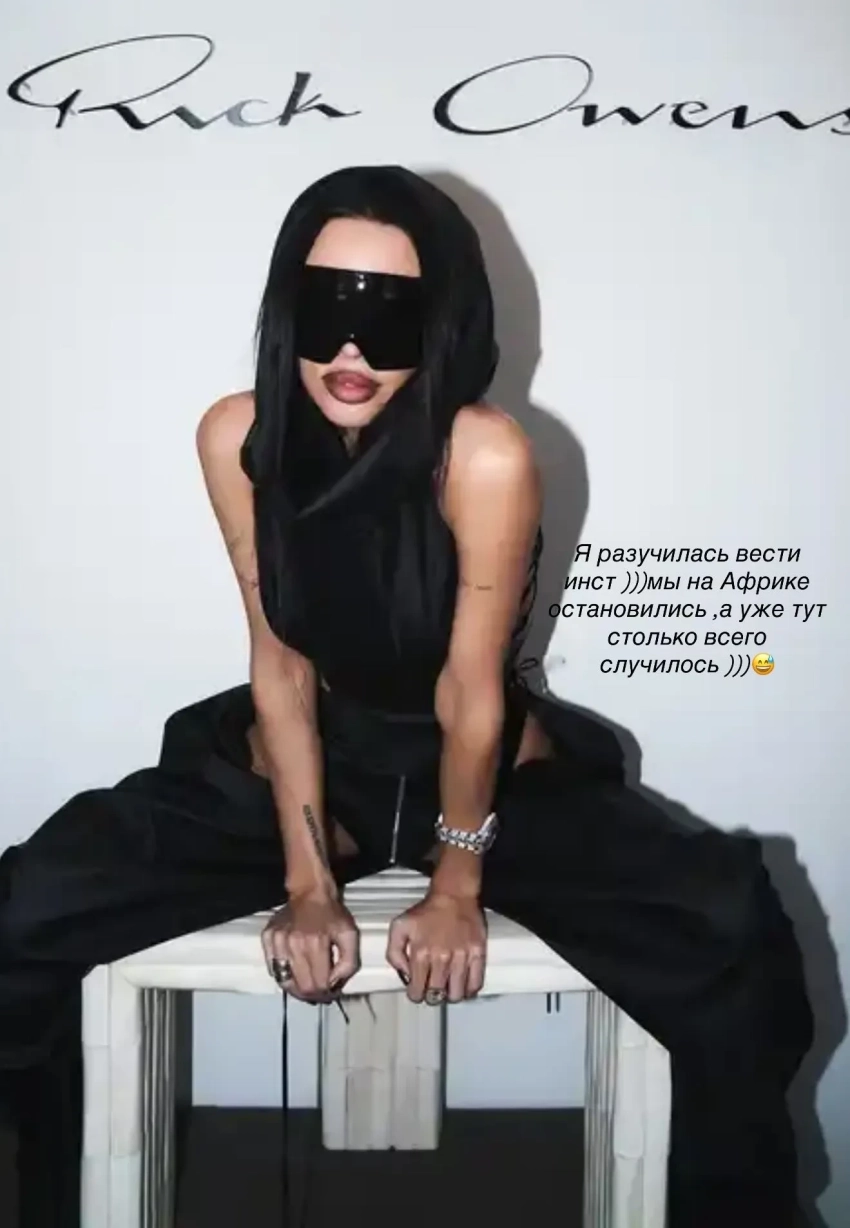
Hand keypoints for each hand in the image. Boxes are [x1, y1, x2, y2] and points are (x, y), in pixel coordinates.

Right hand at [262, 888, 358, 1002]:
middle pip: (301, 987)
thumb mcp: (350, 935)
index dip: (327, 994)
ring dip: (297, 990)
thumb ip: (348, 963)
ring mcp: (277, 942)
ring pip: (284, 982)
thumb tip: (334, 985)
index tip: (331, 993)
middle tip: (320, 994)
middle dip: (313, 995)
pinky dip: (283, 977)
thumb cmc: (332, 914)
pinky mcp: (267, 939)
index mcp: (315, 944)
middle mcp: (293, 945)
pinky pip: (273, 969)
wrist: (310, 892)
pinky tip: (294, 974)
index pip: (319, 984)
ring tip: (307, 988)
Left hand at [386, 892, 486, 1003]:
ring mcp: (461, 957)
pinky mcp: (478, 954)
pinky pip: (476, 983)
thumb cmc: (426, 911)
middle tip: (432, 987)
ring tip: (448, 987)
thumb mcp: (399, 927)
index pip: (417, 991)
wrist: (453, 895)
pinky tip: (463, 985)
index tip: (418, 989)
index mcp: (421, 954)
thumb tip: (404, 974)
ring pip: (456, 994)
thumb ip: (393, 953)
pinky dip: (469, 990)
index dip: (415, 994)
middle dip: (432, 995)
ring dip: (450, 995)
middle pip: (436, 996)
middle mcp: (441, 959)